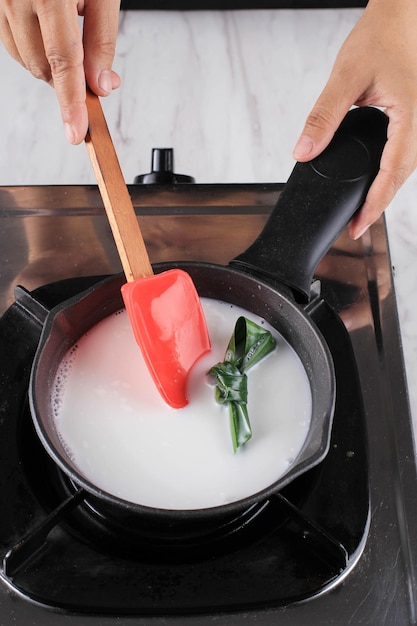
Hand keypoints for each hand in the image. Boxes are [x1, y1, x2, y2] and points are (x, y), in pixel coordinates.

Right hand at [0, 0, 120, 143]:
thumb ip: (102, 37)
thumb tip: (100, 85)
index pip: (63, 60)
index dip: (70, 102)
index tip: (75, 132)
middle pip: (42, 65)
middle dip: (67, 79)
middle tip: (91, 70)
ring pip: (23, 57)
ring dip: (49, 62)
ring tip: (67, 26)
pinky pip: (8, 39)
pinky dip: (30, 45)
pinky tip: (45, 23)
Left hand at [293, 0, 416, 238]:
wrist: (398, 18)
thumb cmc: (381, 39)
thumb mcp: (346, 77)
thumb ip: (323, 116)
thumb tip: (304, 151)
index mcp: (409, 117)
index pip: (392, 174)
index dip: (374, 205)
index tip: (357, 226)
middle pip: (400, 179)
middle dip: (377, 206)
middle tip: (355, 228)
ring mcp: (416, 125)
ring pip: (402, 171)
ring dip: (383, 194)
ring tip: (361, 214)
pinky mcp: (408, 123)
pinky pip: (400, 158)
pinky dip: (385, 176)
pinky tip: (371, 184)